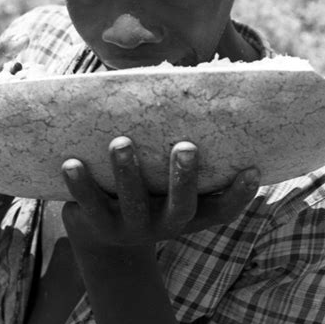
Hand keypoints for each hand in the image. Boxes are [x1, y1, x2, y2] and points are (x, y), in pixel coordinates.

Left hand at [61, 136, 260, 252]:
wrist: (105, 239)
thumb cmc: (147, 191)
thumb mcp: (166, 179)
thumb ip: (177, 146)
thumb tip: (183, 84)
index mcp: (189, 213)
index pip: (222, 210)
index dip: (239, 195)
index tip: (252, 170)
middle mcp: (166, 224)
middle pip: (181, 208)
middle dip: (183, 178)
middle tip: (185, 147)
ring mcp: (133, 228)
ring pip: (134, 204)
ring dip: (127, 173)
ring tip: (120, 142)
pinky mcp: (100, 226)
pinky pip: (90, 206)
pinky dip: (80, 185)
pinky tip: (71, 163)